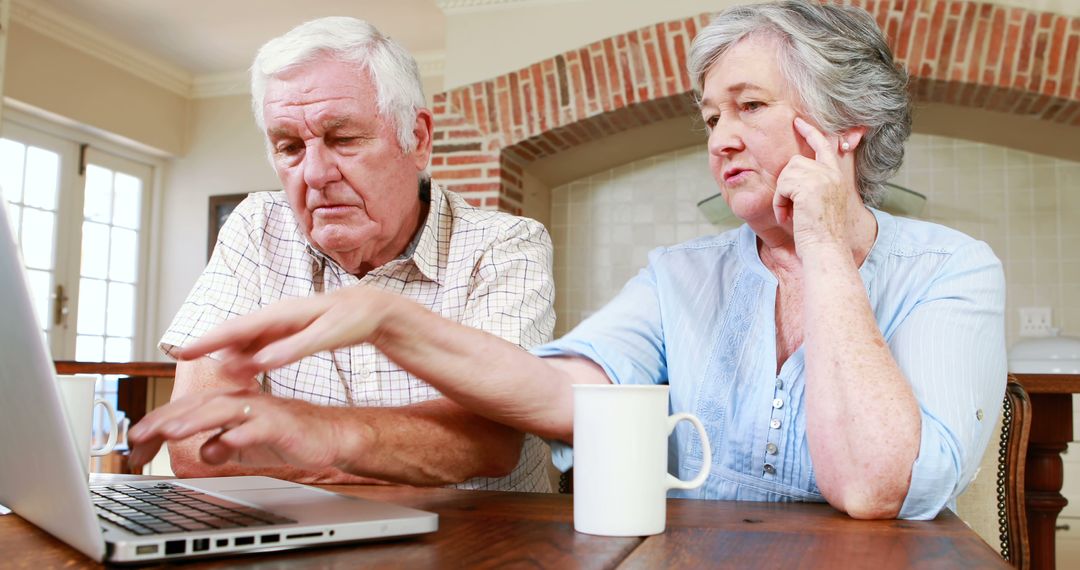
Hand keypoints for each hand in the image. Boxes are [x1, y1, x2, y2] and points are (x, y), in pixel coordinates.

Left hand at [127, 388, 344, 471]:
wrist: (329, 435)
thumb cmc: (287, 435)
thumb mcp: (244, 445)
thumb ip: (220, 446)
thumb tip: (201, 453)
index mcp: (229, 405)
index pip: (186, 410)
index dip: (157, 424)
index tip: (134, 445)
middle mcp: (242, 402)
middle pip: (196, 405)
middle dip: (164, 420)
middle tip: (137, 437)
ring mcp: (261, 411)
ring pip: (222, 411)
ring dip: (193, 420)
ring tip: (169, 433)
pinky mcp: (281, 424)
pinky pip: (257, 429)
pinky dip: (239, 435)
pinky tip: (222, 444)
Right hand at [177, 287, 398, 380]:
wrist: (371, 307)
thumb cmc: (352, 319)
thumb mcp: (325, 337)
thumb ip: (292, 350)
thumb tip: (260, 363)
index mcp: (282, 314)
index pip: (236, 328)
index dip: (208, 340)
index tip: (183, 351)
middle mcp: (276, 316)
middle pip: (235, 335)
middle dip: (212, 351)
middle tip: (191, 371)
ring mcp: (281, 323)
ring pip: (246, 342)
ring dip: (230, 358)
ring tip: (216, 381)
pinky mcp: (287, 331)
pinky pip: (259, 345)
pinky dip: (247, 359)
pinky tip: (242, 375)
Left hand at [772, 117, 850, 253]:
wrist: (826, 248)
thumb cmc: (820, 233)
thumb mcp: (818, 202)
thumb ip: (811, 183)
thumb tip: (793, 168)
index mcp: (836, 176)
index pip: (823, 146)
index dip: (810, 132)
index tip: (798, 121)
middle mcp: (831, 173)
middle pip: (795, 162)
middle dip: (786, 184)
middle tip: (792, 209)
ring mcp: (821, 178)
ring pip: (787, 174)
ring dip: (782, 196)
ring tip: (792, 214)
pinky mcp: (809, 186)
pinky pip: (782, 187)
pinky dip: (779, 203)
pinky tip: (788, 217)